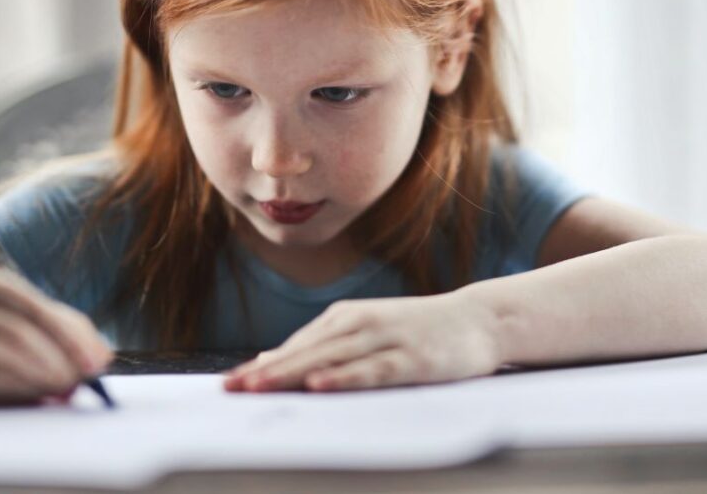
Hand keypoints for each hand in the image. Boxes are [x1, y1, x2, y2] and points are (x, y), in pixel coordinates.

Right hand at [0, 261, 112, 405]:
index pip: (30, 307)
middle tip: (82, 382)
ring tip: (63, 391)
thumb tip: (102, 357)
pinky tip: (32, 400)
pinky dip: (12, 401)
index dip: (68, 336)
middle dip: (56, 364)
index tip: (97, 362)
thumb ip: (60, 324)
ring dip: (39, 385)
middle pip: (14, 338)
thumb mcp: (8, 306)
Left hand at [223, 290, 501, 391]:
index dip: (261, 366)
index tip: (228, 385)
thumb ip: (324, 348)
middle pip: (304, 353)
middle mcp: (358, 324)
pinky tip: (319, 386)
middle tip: (230, 390)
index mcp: (344, 318)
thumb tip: (271, 362)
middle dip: (266, 372)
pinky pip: (370, 371)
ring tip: (258, 388)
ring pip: (330, 360)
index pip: (294, 346)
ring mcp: (384, 339)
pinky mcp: (410, 358)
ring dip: (292, 374)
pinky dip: (343, 378)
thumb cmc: (417, 330)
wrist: (478, 319)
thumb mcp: (366, 332)